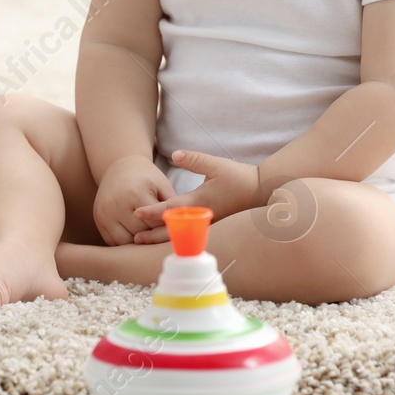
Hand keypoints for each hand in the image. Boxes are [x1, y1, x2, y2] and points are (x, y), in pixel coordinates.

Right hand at [93, 155, 175, 245]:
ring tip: (150, 237)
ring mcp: (104, 214)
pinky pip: (114, 241)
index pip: (154, 224)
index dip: (166, 228)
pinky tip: (136, 236)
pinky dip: (126, 242)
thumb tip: (180, 231)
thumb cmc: (147, 177)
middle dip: (153, 236)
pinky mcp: (98, 220)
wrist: (120, 167)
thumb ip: (171, 208)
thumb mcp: (163, 186)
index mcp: (135, 194)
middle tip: (164, 237)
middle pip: (140, 233)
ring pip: (126, 242)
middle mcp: (116, 205)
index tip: (174, 231)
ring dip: (139, 242)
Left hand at [131, 150, 259, 243]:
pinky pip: (189, 233)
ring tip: (144, 240)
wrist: (260, 191)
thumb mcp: (215, 165)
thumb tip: (174, 154)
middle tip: (134, 238)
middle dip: (153, 235)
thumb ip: (194, 160)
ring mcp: (206, 223)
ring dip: (162, 237)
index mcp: (199, 202)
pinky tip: (166, 235)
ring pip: (180, 234)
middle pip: (173, 229)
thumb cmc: (239, 178)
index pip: (171, 209)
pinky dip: (175, 235)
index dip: (152, 211)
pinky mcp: (211, 224)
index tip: (136, 213)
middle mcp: (201, 216)